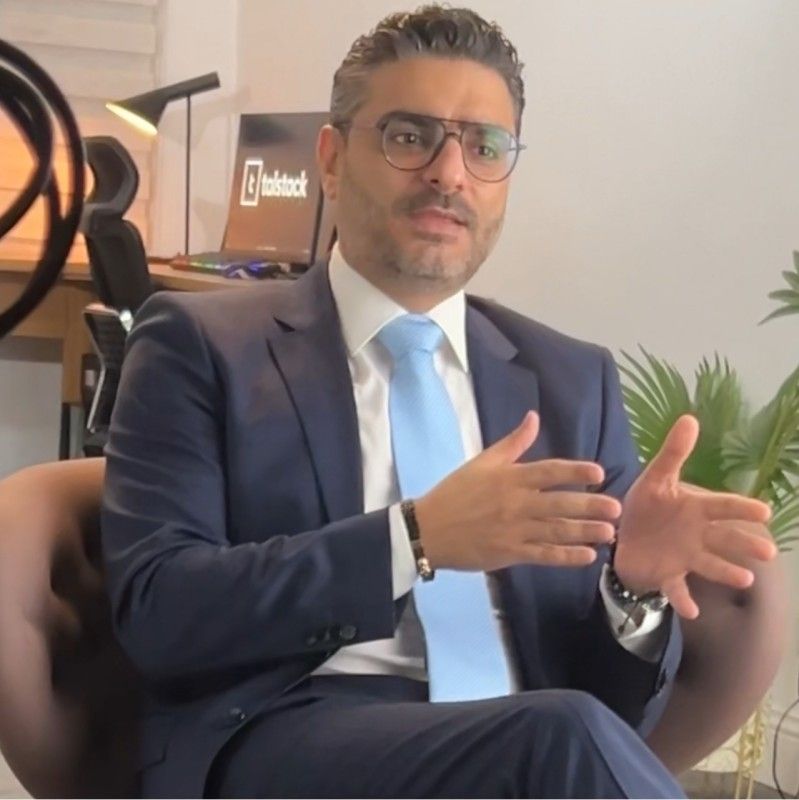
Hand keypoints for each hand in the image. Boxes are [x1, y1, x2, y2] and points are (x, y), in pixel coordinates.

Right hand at [414, 411, 620, 571]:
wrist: (428, 529)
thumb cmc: (456, 492)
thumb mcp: (482, 462)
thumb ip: (513, 443)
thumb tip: (534, 417)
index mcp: (510, 477)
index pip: (548, 471)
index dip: (575, 471)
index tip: (598, 472)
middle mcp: (516, 503)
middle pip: (559, 503)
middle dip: (590, 505)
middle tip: (617, 508)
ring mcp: (514, 530)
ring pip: (555, 531)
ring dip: (584, 532)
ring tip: (609, 533)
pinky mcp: (510, 554)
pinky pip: (543, 556)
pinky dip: (565, 557)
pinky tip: (586, 556)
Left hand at [614, 414, 776, 618]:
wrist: (624, 536)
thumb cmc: (648, 506)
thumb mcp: (655, 477)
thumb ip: (673, 452)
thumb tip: (690, 418)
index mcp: (696, 508)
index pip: (722, 506)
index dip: (740, 508)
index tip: (763, 510)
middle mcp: (697, 535)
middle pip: (724, 538)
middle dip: (744, 543)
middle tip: (768, 551)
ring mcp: (685, 557)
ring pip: (709, 565)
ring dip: (726, 572)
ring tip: (745, 578)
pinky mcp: (667, 575)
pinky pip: (677, 589)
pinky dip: (683, 599)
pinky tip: (691, 611)